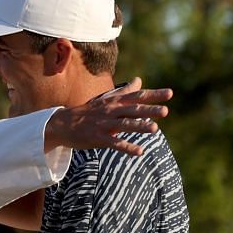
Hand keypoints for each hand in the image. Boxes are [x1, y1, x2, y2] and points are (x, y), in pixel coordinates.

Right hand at [43, 79, 172, 156]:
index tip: (170, 93)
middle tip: (165, 111)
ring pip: (124, 125)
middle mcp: (111, 111)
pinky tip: (139, 152)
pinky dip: (127, 147)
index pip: (137, 96)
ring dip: (139, 126)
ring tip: (155, 129)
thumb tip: (139, 80)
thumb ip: (125, 91)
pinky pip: (114, 143)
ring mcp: (104, 124)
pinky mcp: (97, 138)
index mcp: (115, 102)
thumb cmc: (88, 112)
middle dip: (149, 110)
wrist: (63, 123)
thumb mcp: (107, 99)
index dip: (153, 95)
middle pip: (133, 109)